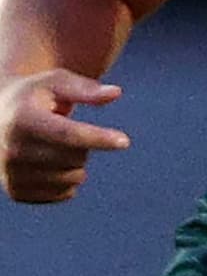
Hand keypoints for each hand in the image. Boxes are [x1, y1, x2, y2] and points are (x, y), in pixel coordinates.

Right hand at [2, 68, 126, 203]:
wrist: (0, 117)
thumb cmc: (36, 96)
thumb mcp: (56, 82)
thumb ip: (85, 89)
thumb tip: (115, 92)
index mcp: (22, 120)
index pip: (67, 134)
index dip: (98, 138)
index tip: (125, 141)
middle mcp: (11, 149)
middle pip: (75, 157)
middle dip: (84, 145)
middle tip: (65, 130)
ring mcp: (11, 174)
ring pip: (73, 178)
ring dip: (77, 163)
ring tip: (55, 146)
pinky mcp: (17, 192)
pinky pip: (65, 193)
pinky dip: (68, 180)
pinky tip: (51, 164)